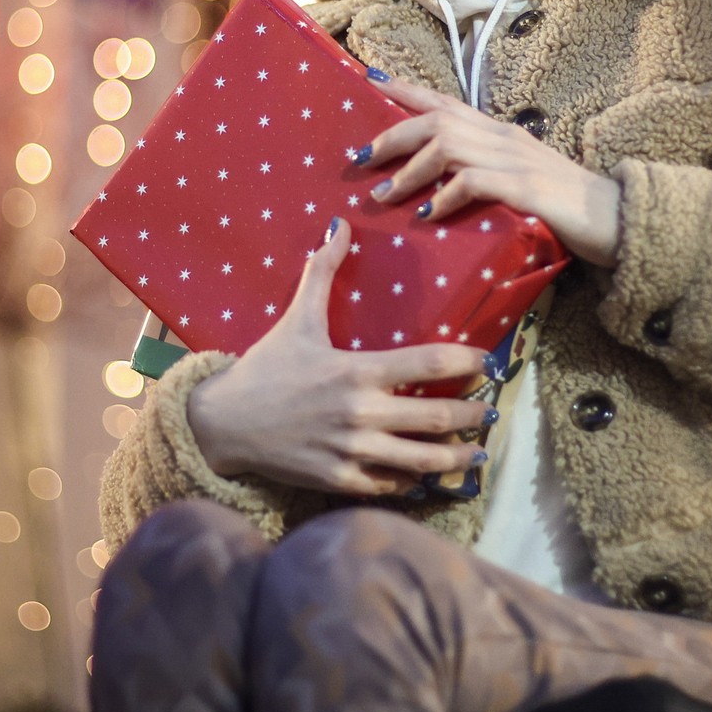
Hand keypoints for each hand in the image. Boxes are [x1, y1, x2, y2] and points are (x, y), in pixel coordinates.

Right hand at [184, 218, 491, 495]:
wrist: (222, 423)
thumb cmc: (264, 369)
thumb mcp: (296, 319)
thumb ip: (322, 273)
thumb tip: (340, 225)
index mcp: (356, 370)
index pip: (428, 364)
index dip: (466, 362)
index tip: (486, 363)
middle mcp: (360, 413)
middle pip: (437, 417)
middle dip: (472, 415)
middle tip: (489, 412)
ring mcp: (351, 450)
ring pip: (421, 460)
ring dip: (455, 457)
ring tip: (476, 453)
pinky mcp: (338, 479)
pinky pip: (389, 486)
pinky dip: (411, 482)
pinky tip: (426, 477)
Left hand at [358, 77, 622, 266]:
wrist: (617, 217)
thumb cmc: (565, 204)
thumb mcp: (517, 178)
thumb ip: (483, 172)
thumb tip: (441, 183)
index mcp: (499, 132)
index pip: (445, 101)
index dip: (405, 89)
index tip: (369, 78)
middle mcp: (502, 137)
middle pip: (436, 120)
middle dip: (392, 135)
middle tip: (359, 158)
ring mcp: (515, 160)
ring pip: (447, 147)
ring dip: (409, 171)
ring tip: (383, 195)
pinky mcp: (525, 188)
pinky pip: (474, 182)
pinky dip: (445, 196)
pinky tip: (427, 214)